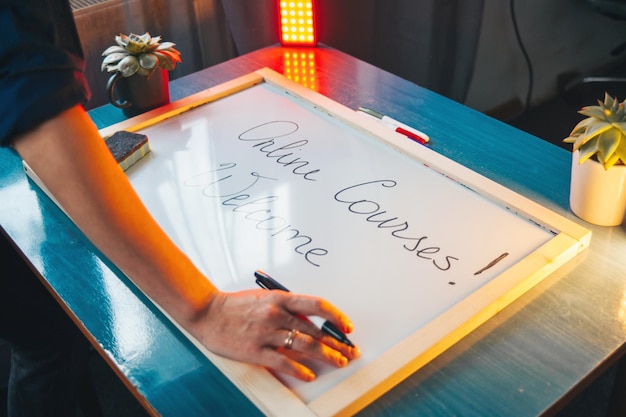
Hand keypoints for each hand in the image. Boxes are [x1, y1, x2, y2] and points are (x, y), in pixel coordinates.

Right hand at [187, 289, 359, 381]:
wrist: (207, 312)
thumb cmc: (236, 305)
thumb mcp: (265, 298)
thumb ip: (287, 308)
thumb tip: (310, 321)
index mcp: (280, 298)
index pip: (317, 305)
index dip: (336, 317)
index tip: (346, 327)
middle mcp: (276, 314)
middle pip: (315, 330)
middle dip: (336, 342)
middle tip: (349, 351)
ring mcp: (266, 333)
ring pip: (304, 345)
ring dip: (325, 355)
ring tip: (338, 362)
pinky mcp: (255, 351)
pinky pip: (283, 362)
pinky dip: (299, 369)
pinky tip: (310, 374)